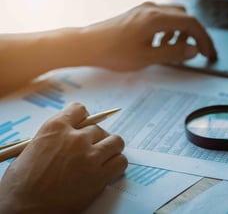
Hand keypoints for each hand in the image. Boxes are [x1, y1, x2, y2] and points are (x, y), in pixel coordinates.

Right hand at [0, 103, 127, 212]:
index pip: (80, 109)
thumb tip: (69, 136)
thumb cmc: (21, 184)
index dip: (84, 118)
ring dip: (111, 148)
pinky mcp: (100, 176)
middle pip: (99, 128)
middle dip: (96, 138)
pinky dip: (117, 164)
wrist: (24, 210)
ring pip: (115, 141)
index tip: (85, 125)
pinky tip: (109, 169)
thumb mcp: (32, 149)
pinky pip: (121, 161)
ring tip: (105, 156)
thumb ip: (54, 138)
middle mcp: (75, 138)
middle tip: (91, 149)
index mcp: (55, 127)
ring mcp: (90, 156)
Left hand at [83, 2, 216, 70]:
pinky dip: (168, 31)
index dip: (203, 39)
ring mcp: (144, 11)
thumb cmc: (113, 52)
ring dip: (180, 34)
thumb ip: (172, 53)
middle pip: (185, 17)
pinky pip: (161, 20)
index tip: (208, 53)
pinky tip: (160, 45)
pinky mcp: (138, 16)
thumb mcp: (147, 58)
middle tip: (198, 52)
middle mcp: (152, 10)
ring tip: (175, 51)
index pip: (191, 23)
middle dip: (194, 35)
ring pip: (174, 17)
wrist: (88, 45)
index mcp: (156, 19)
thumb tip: (192, 50)